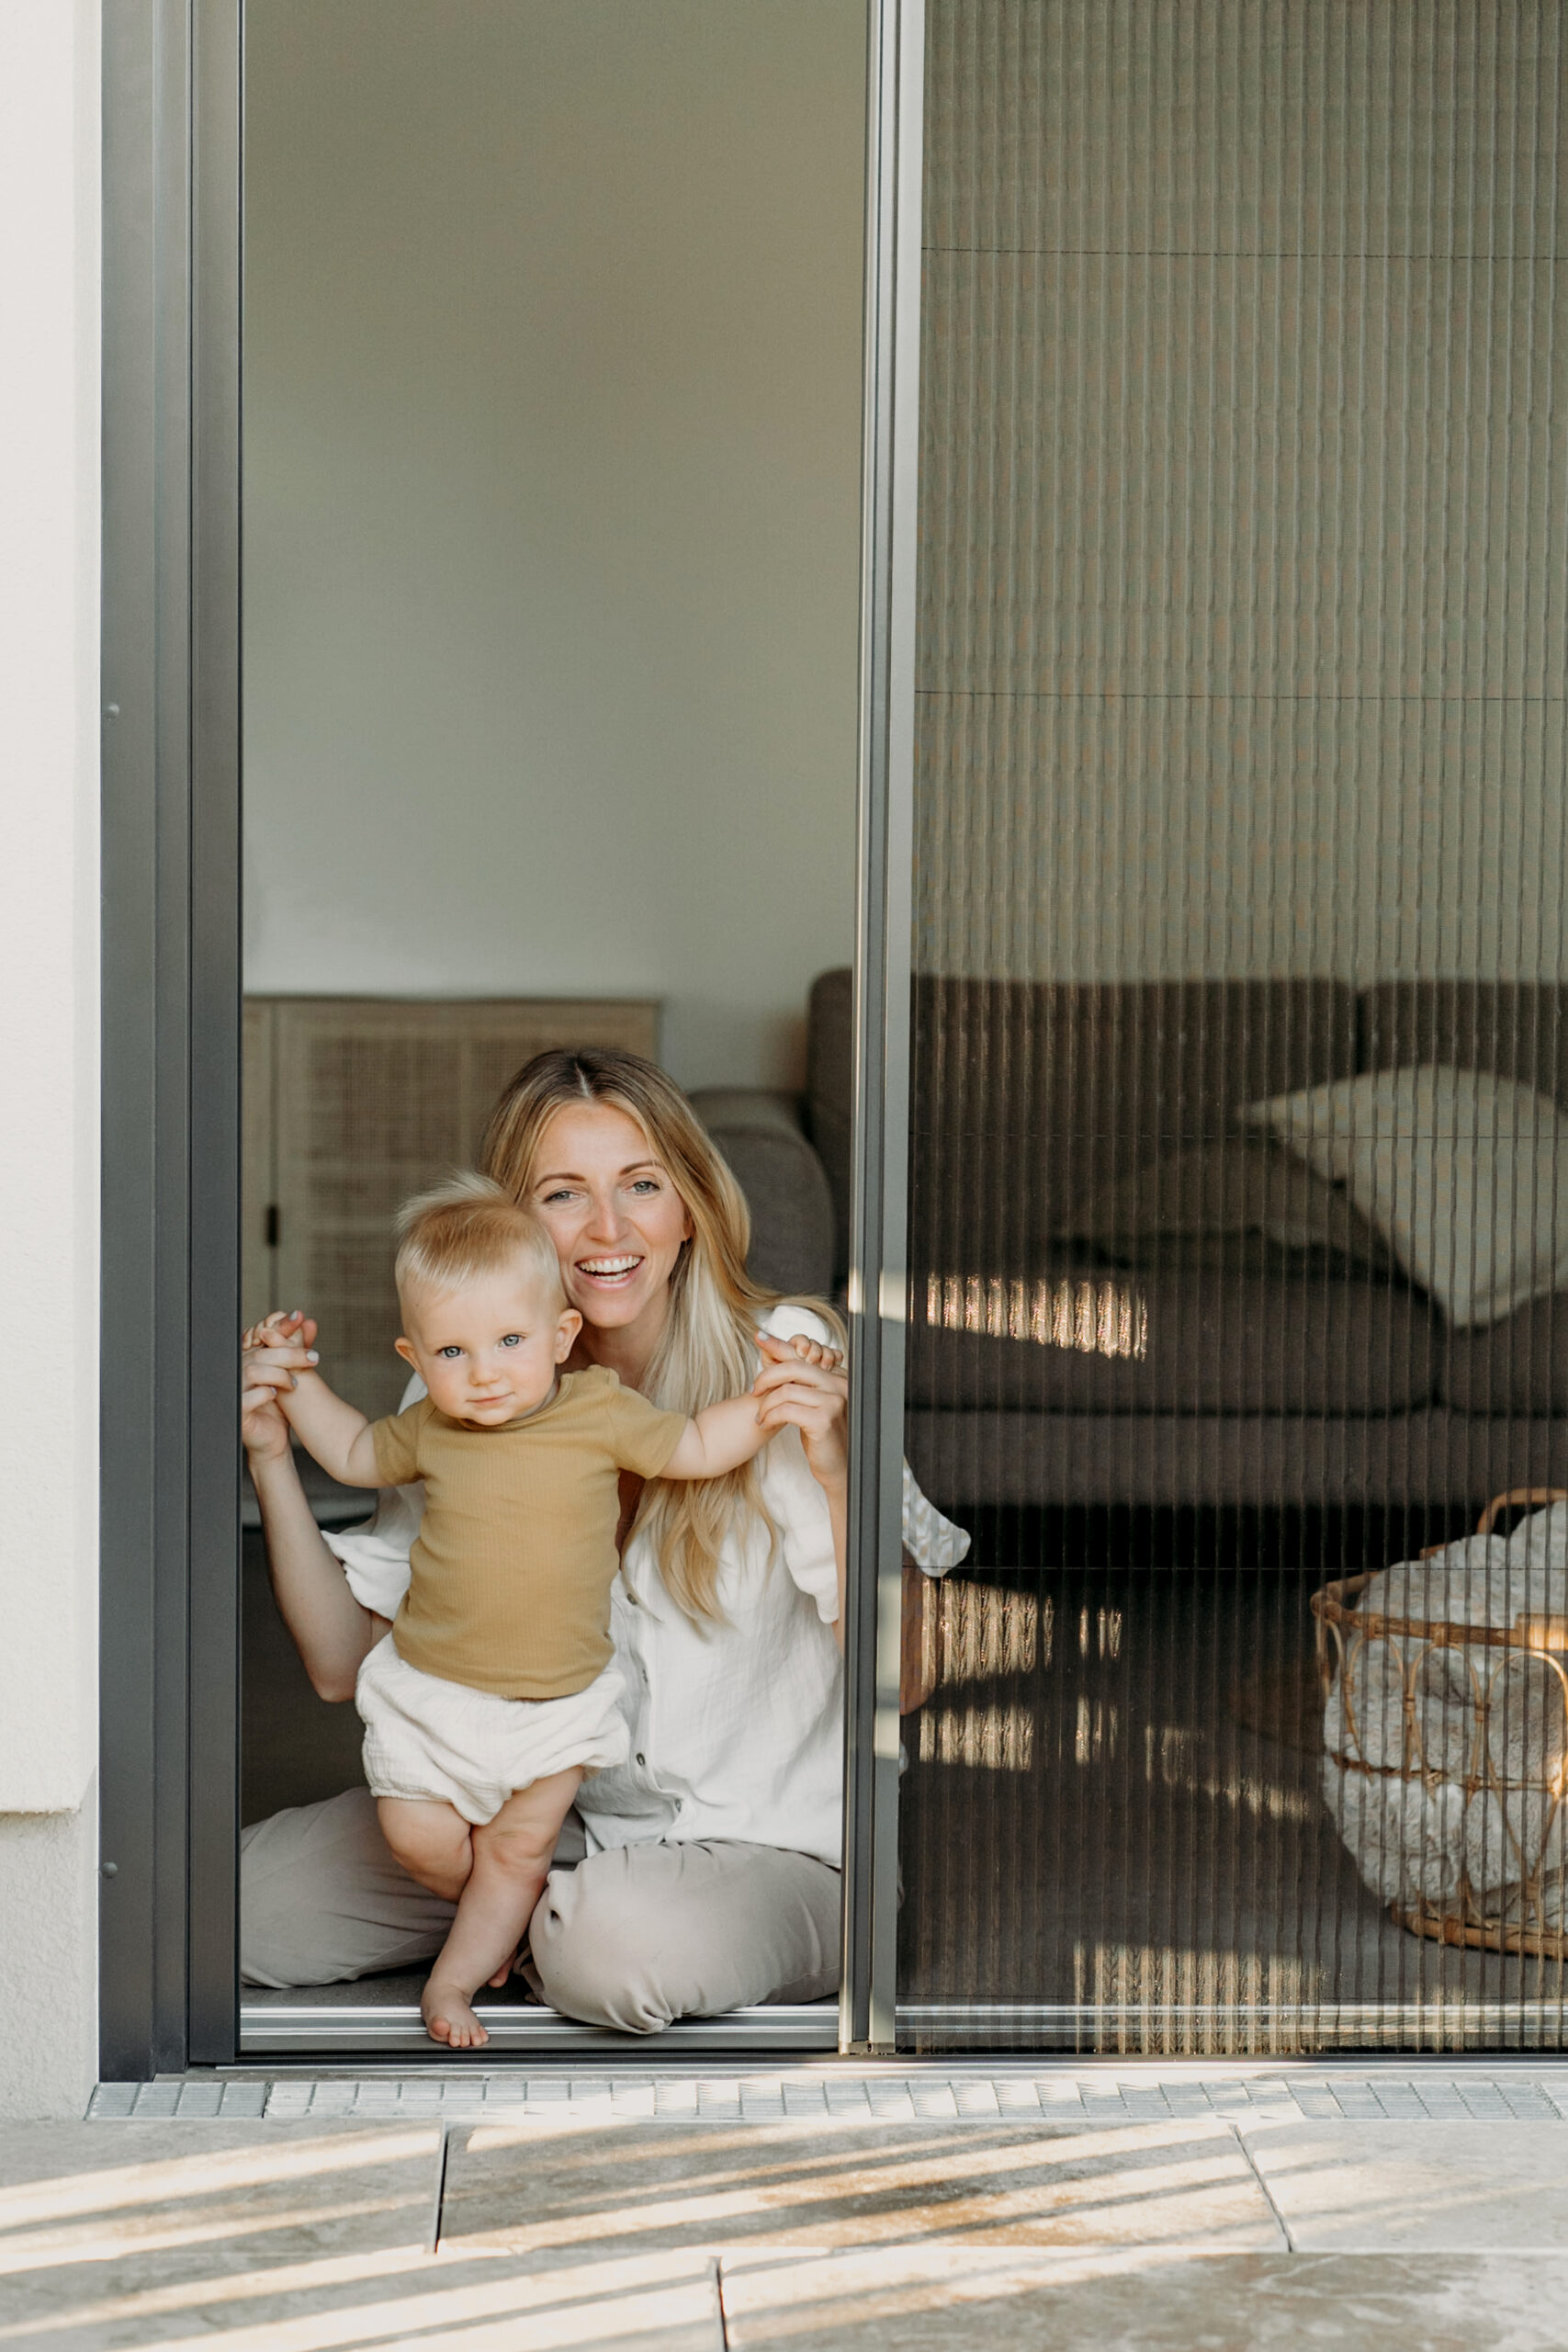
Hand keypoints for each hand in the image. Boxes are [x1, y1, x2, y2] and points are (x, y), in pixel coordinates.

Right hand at [241, 1308, 319, 1464]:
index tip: (299, 1318)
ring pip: (254, 1371)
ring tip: (294, 1385)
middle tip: (313, 1357)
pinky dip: (263, 1393)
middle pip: (262, 1353)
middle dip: (291, 1352)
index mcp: (250, 1360)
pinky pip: (246, 1397)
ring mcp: (234, 1391)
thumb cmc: (279, 1406)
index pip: (261, 1335)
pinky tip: (275, 1395)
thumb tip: (310, 1322)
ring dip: (279, 1375)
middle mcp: (239, 1372)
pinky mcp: (236, 1411)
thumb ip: (297, 1347)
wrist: (273, 1439)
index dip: (279, 1325)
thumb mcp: (291, 1373)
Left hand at [751, 1331, 847, 1494]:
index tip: (759, 1338)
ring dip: (766, 1404)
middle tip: (754, 1391)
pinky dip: (770, 1416)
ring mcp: (834, 1402)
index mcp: (838, 1377)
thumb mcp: (811, 1404)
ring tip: (761, 1416)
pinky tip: (766, 1424)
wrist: (839, 1469)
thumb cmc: (823, 1437)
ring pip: (786, 1390)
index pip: (803, 1356)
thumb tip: (773, 1354)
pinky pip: (786, 1410)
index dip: (779, 1346)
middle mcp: (840, 1385)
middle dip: (766, 1377)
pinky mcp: (824, 1421)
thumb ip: (800, 1382)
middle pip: (794, 1367)